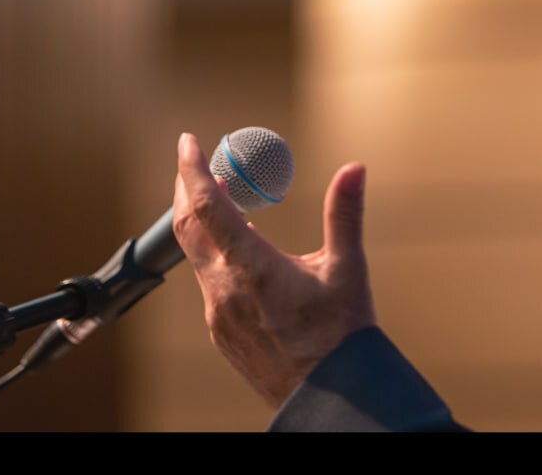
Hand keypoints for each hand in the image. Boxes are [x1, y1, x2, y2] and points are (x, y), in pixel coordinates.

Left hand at [172, 132, 376, 406]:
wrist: (327, 398)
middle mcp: (223, 289)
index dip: (194, 168)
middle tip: (196, 161)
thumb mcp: (347, 268)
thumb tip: (354, 170)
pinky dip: (213, 252)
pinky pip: (207, 281)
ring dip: (201, 221)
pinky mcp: (221, 331)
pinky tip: (236, 249)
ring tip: (220, 197)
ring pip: (195, 255)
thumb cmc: (340, 338)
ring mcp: (218, 313)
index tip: (189, 142)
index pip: (208, 204)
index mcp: (250, 267)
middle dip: (187, 188)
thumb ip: (345, 213)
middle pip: (187, 226)